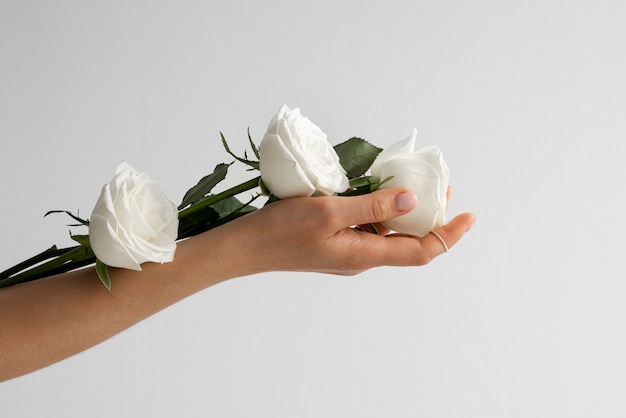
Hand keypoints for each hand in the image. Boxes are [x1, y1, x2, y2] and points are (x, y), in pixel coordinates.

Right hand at [226, 187, 475, 275]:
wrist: (245, 247)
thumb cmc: (282, 230)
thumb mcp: (330, 211)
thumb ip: (372, 205)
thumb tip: (411, 199)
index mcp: (365, 254)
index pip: (421, 251)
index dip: (449, 235)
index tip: (469, 215)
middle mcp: (361, 258)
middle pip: (408, 242)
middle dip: (430, 219)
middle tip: (440, 188)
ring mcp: (347, 252)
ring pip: (387, 234)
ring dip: (404, 213)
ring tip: (412, 184)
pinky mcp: (334, 244)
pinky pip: (367, 229)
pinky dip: (379, 212)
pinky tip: (374, 191)